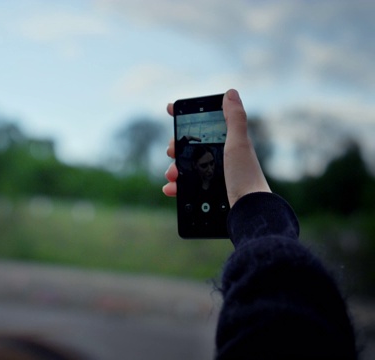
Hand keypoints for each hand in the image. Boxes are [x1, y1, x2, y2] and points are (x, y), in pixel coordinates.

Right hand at [162, 89, 270, 206]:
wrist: (249, 211)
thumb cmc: (246, 176)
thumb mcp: (240, 144)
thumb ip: (235, 118)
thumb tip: (230, 93)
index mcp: (228, 143)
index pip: (205, 124)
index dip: (188, 115)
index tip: (170, 109)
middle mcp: (221, 158)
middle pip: (191, 146)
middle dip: (177, 146)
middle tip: (171, 150)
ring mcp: (214, 176)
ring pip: (186, 166)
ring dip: (174, 168)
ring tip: (172, 174)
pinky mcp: (208, 193)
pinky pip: (187, 187)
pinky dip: (176, 186)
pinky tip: (170, 188)